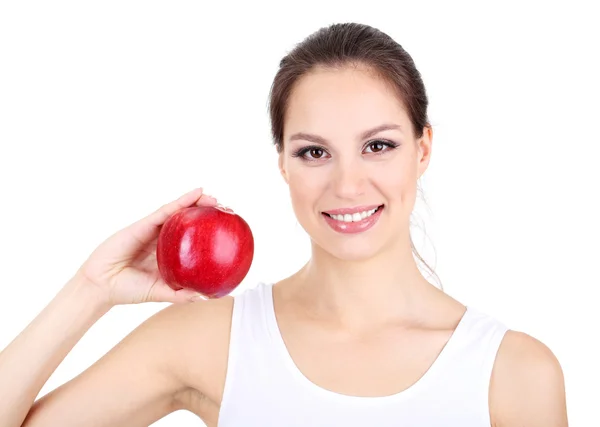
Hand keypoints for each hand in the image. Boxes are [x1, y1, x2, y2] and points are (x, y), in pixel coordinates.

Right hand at [73, 188, 217, 306]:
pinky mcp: (144, 224)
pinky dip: (182, 201)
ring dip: (197, 202)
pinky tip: (196, 194)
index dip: (207, 232)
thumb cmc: (128, 289)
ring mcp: (154, 230)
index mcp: (168, 254)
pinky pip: (166, 211)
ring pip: (179, 212)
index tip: (226, 228)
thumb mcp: (161, 292)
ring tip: (215, 199)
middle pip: (187, 222)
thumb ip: (182, 294)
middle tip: (225, 210)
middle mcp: (162, 239)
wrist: (101, 286)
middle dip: (206, 213)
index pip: (191, 239)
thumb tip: (208, 297)